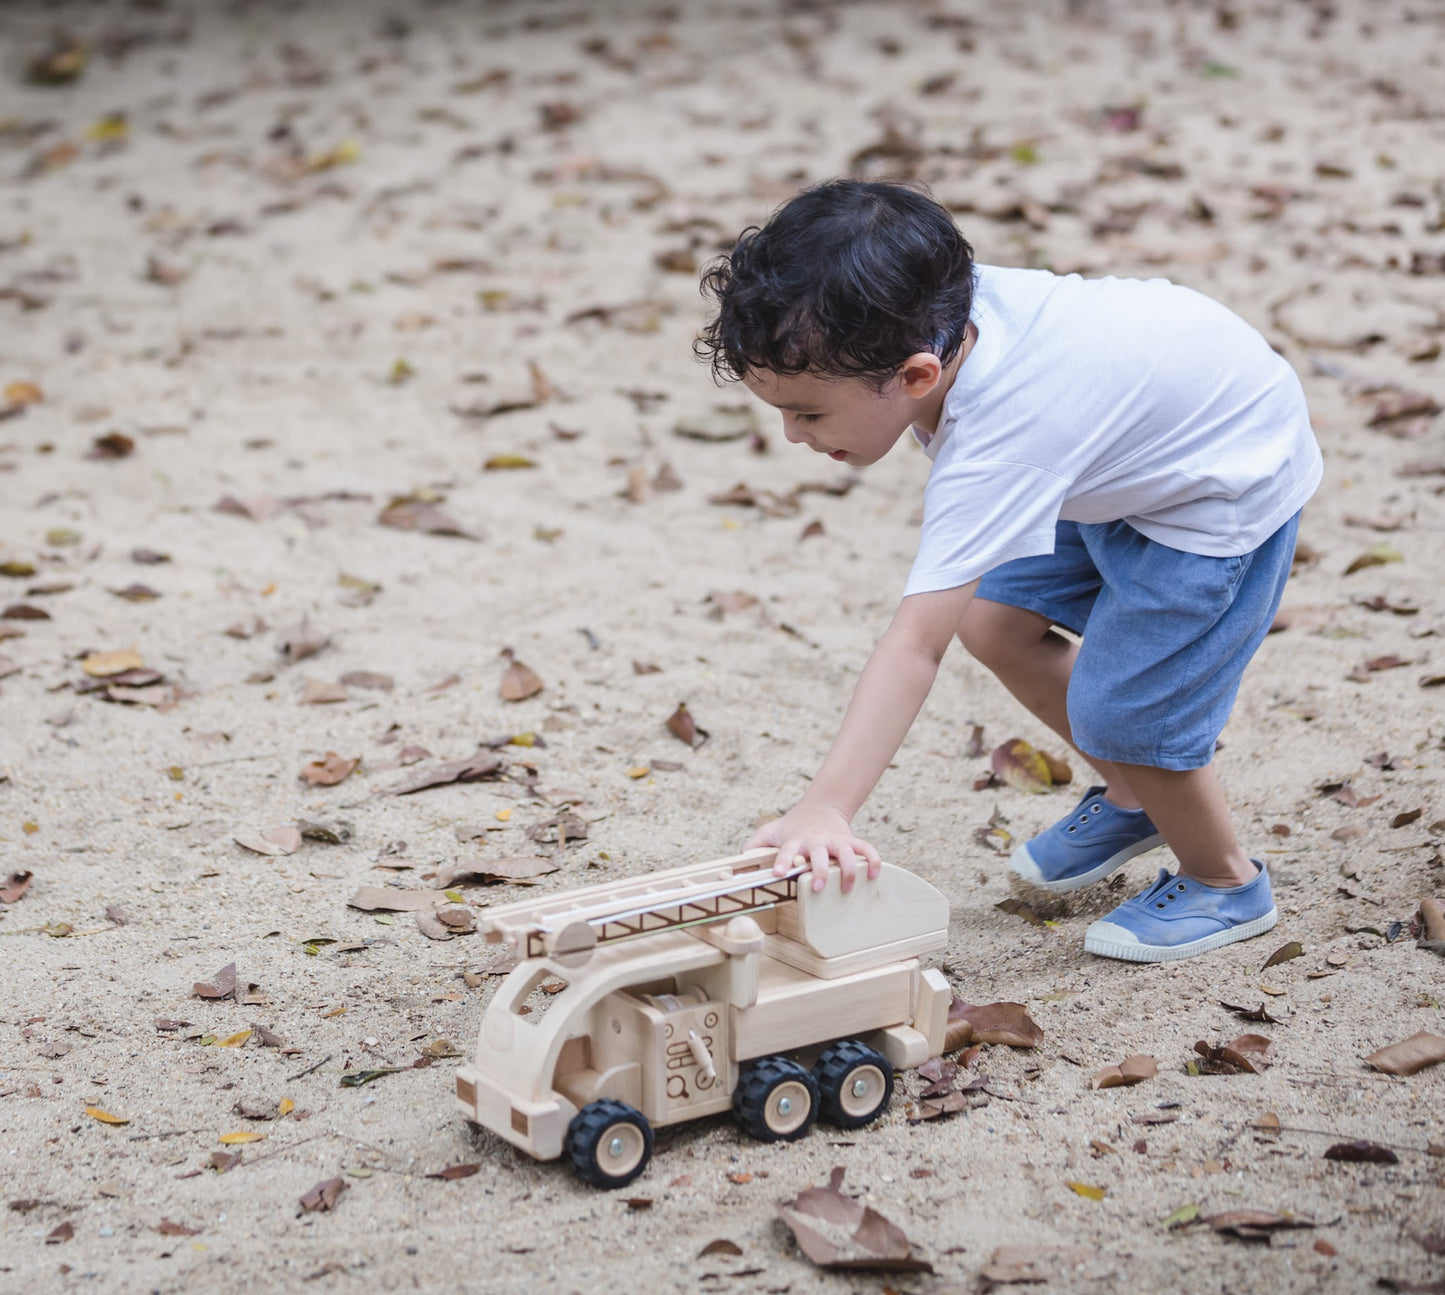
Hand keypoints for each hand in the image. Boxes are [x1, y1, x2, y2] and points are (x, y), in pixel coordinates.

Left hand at [745, 799, 881, 894]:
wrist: (821, 806)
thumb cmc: (792, 826)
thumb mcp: (771, 832)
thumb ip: (754, 845)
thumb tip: (738, 860)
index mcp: (796, 840)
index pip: (786, 850)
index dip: (781, 861)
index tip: (776, 873)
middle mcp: (817, 841)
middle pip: (820, 855)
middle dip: (819, 871)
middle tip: (816, 887)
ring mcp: (836, 841)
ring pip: (847, 853)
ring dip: (848, 870)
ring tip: (846, 888)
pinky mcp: (851, 841)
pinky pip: (867, 849)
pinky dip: (874, 860)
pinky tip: (874, 875)